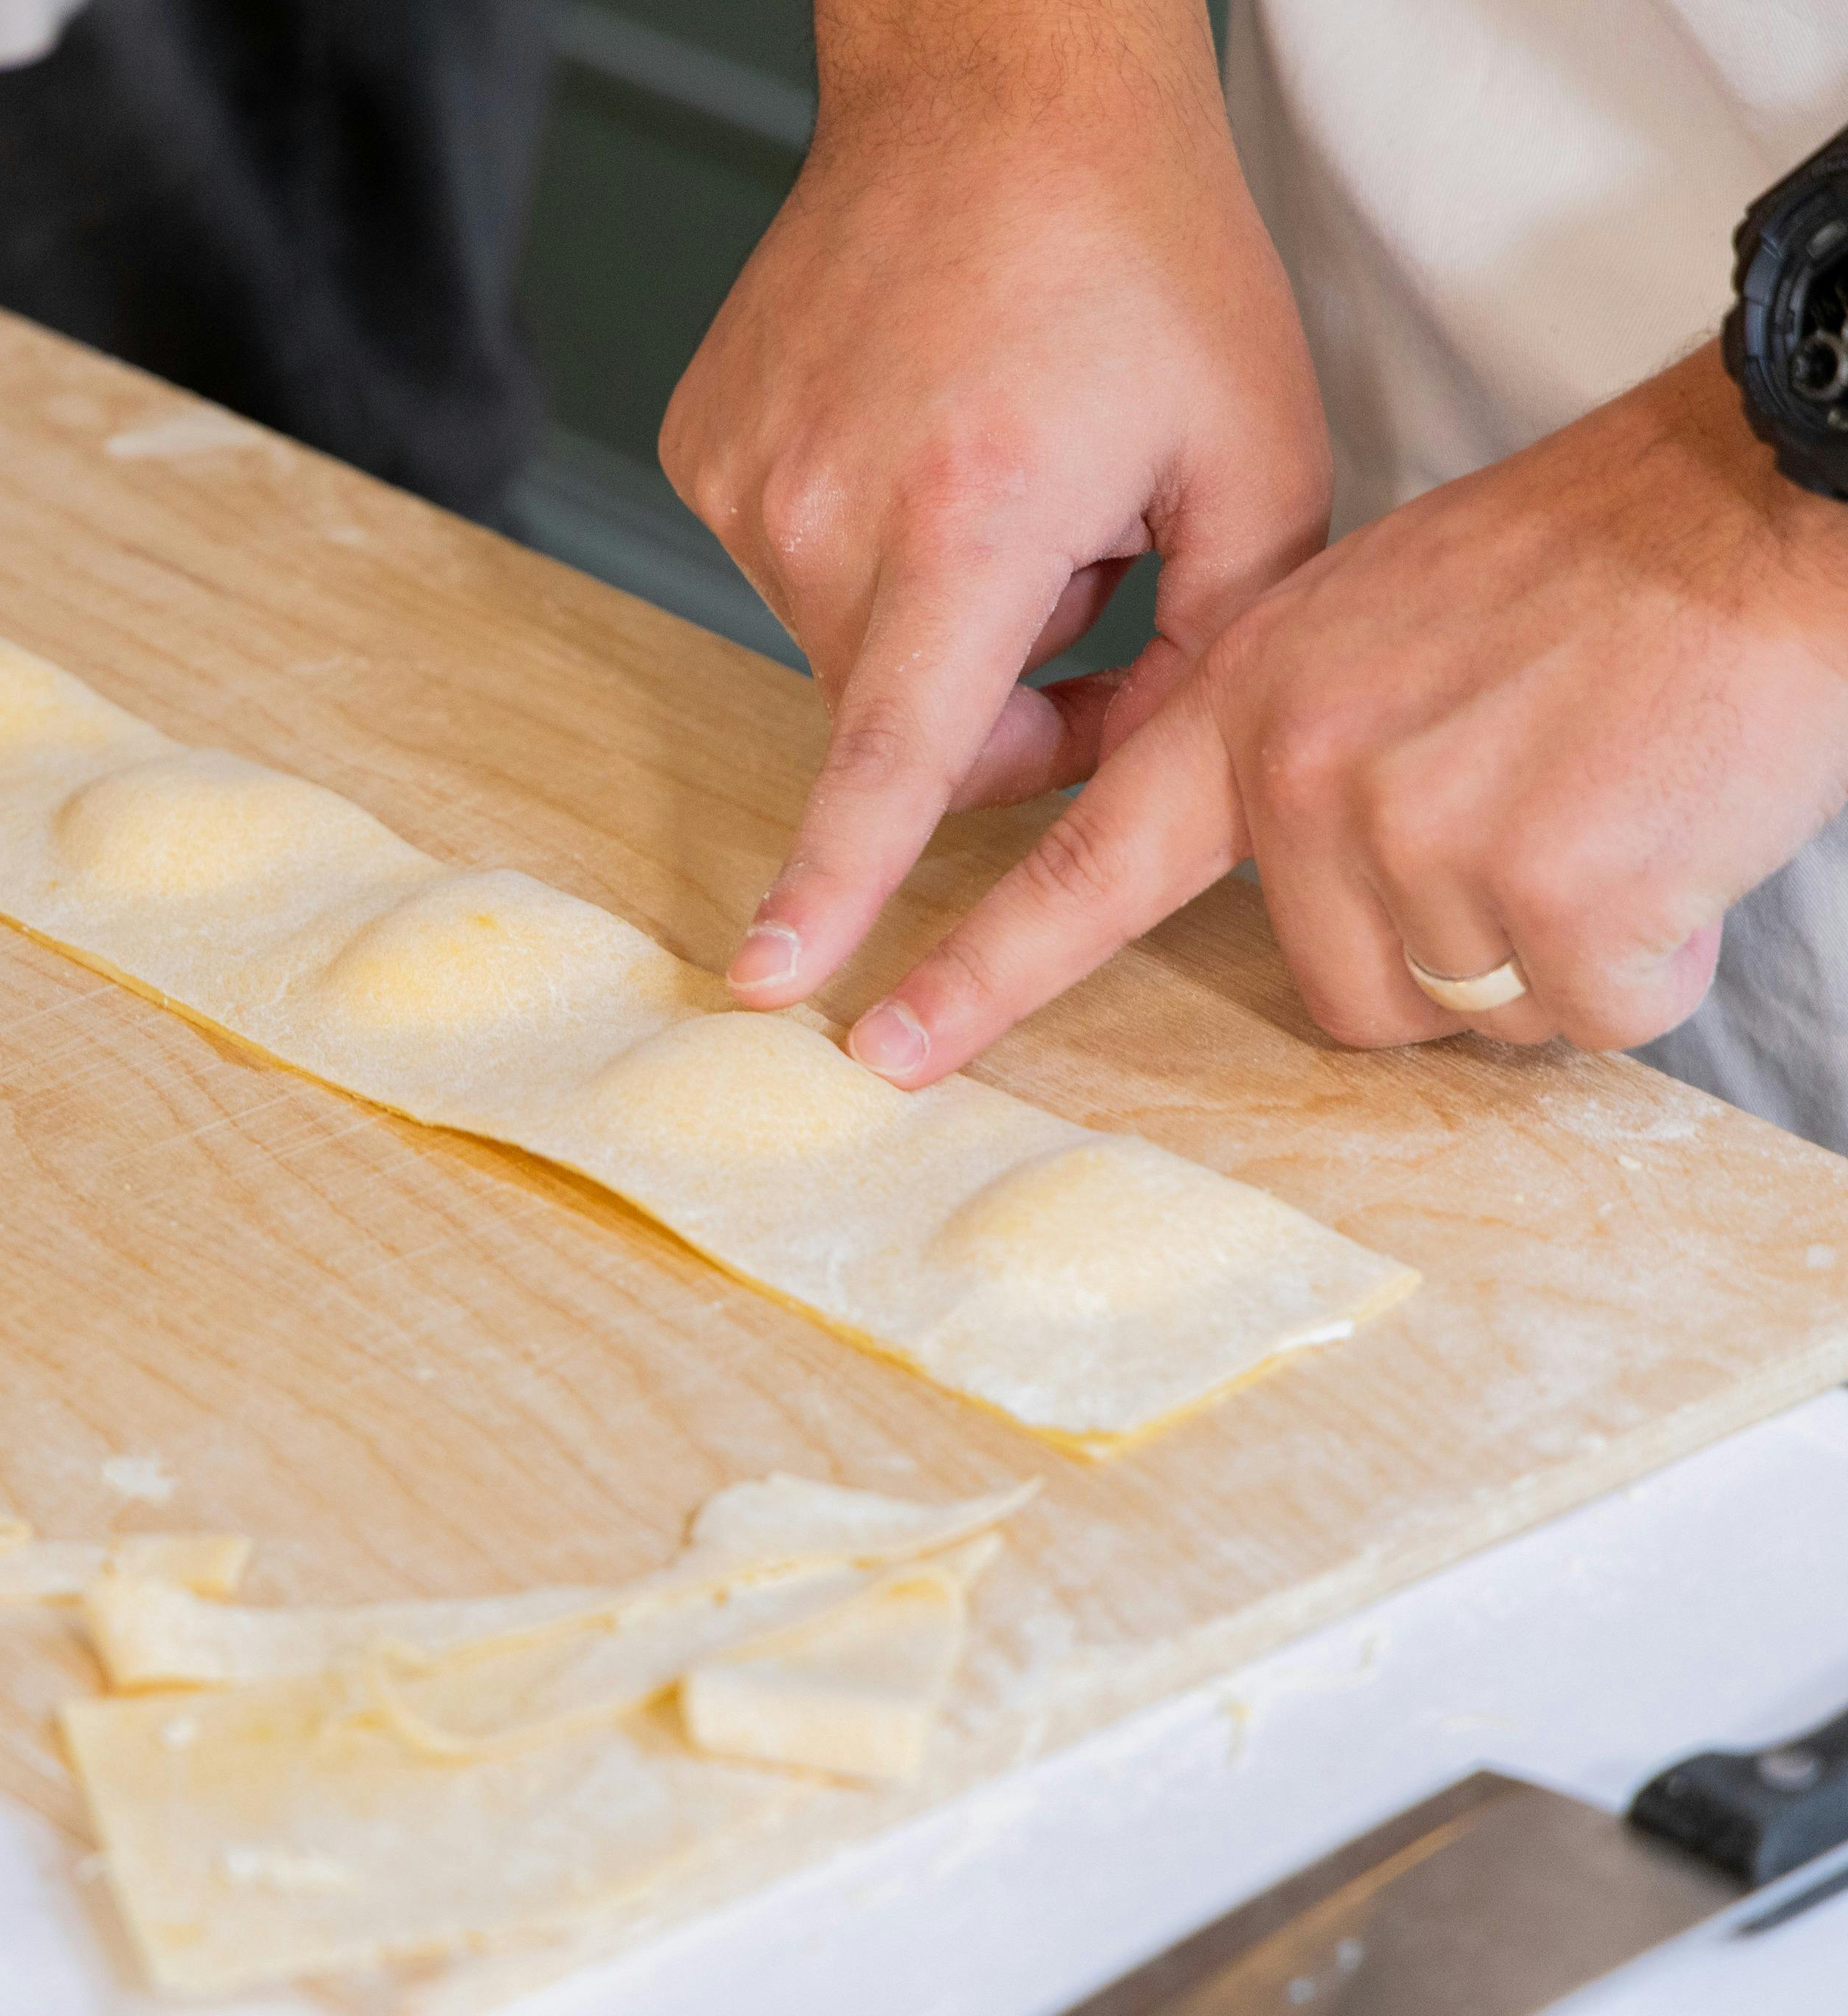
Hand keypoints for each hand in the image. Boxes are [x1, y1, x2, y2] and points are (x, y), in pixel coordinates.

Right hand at [663, 0, 1329, 1011]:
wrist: (995, 85)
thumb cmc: (1142, 251)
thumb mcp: (1258, 456)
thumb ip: (1218, 651)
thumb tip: (1135, 780)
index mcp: (975, 511)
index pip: (894, 753)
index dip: (837, 881)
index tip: (772, 976)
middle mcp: (828, 503)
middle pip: (899, 715)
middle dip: (998, 697)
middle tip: (1085, 573)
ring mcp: (745, 474)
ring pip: (844, 645)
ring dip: (932, 609)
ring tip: (1000, 463)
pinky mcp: (702, 449)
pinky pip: (790, 567)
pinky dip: (866, 542)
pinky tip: (922, 431)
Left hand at [848, 344, 1847, 1082]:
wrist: (1754, 504)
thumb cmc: (1589, 566)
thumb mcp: (1376, 621)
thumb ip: (1300, 742)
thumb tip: (1304, 875)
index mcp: (1251, 705)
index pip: (1086, 865)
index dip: (982, 973)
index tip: (883, 1047)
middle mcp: (1309, 775)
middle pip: (1345, 992)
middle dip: (1447, 953)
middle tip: (1538, 817)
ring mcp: (1424, 832)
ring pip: (1470, 1010)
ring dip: (1553, 954)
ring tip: (1607, 808)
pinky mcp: (1557, 890)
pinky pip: (1590, 1012)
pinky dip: (1649, 959)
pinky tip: (1671, 839)